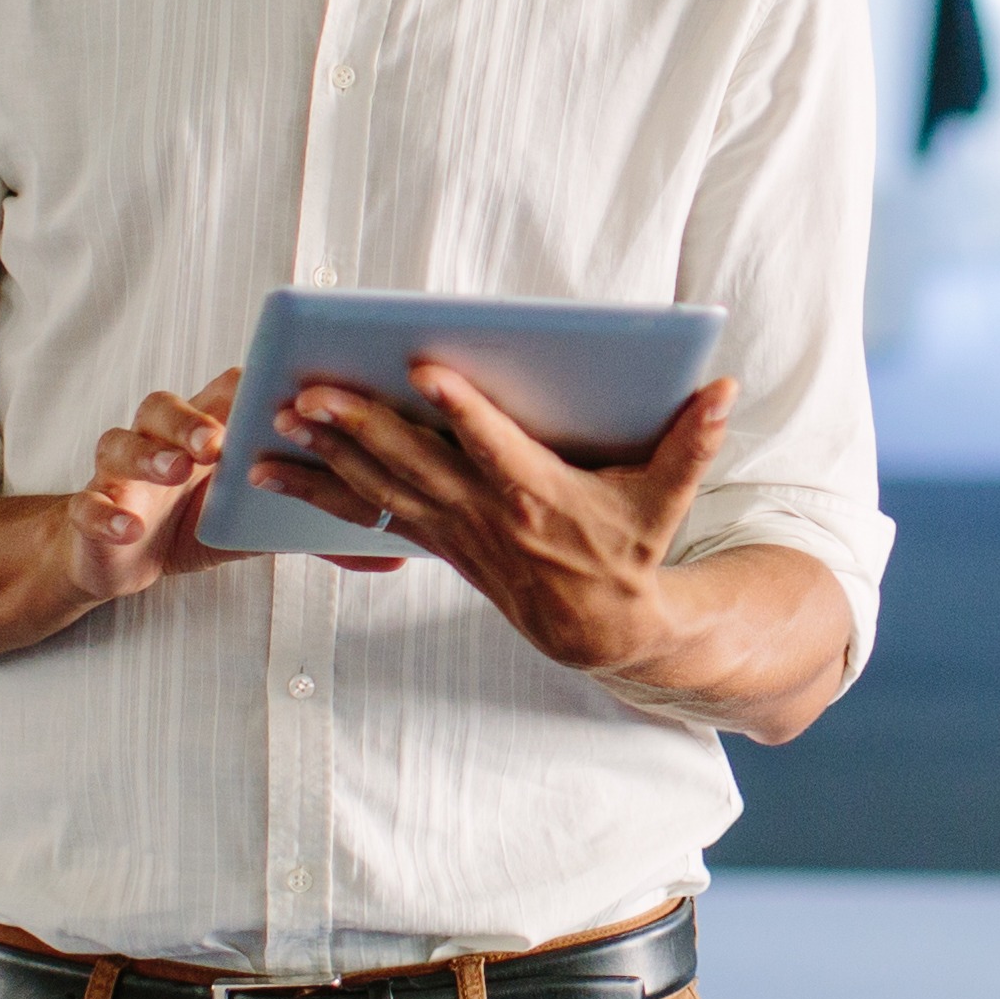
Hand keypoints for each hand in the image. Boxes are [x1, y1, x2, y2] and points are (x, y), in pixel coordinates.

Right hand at [33, 370, 386, 615]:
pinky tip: (125, 522)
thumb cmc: (191, 521)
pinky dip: (105, 509)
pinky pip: (89, 503)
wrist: (115, 556)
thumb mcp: (259, 526)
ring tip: (177, 468)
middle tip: (220, 437)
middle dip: (194, 417)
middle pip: (167, 406)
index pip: (228, 391)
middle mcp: (160, 439)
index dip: (252, 387)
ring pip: (121, 442)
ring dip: (150, 451)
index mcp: (207, 431)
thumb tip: (399, 555)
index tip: (285, 391)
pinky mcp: (90, 509)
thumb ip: (320, 532)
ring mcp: (120, 471)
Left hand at [255, 365, 728, 671]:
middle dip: (358, 426)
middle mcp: (486, 514)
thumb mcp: (669, 499)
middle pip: (413, 463)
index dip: (460, 409)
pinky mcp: (435, 542)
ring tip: (276, 418)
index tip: (423, 370)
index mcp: (538, 494)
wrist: (601, 628)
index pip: (493, 445)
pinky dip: (318, 492)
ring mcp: (453, 532)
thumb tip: (726, 388)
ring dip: (323, 455)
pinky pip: (366, 515)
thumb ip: (694, 441)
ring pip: (378, 487)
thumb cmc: (634, 550)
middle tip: (308, 390)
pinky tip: (273, 470)